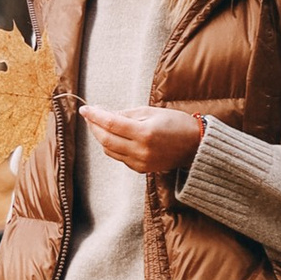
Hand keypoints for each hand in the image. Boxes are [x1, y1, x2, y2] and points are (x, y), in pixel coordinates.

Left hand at [82, 102, 204, 178]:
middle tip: (90, 116)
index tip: (85, 109)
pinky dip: (112, 146)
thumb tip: (104, 114)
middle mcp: (140, 150)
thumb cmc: (176, 124)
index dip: (95, 116)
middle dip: (94, 127)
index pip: (111, 124)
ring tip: (100, 124)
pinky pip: (119, 157)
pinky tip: (113, 136)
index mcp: (144, 133)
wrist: (195, 146)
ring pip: (109, 150)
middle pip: (106, 140)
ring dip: (101, 137)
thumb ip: (126, 114)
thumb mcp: (151, 111)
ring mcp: (140, 162)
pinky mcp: (141, 169)